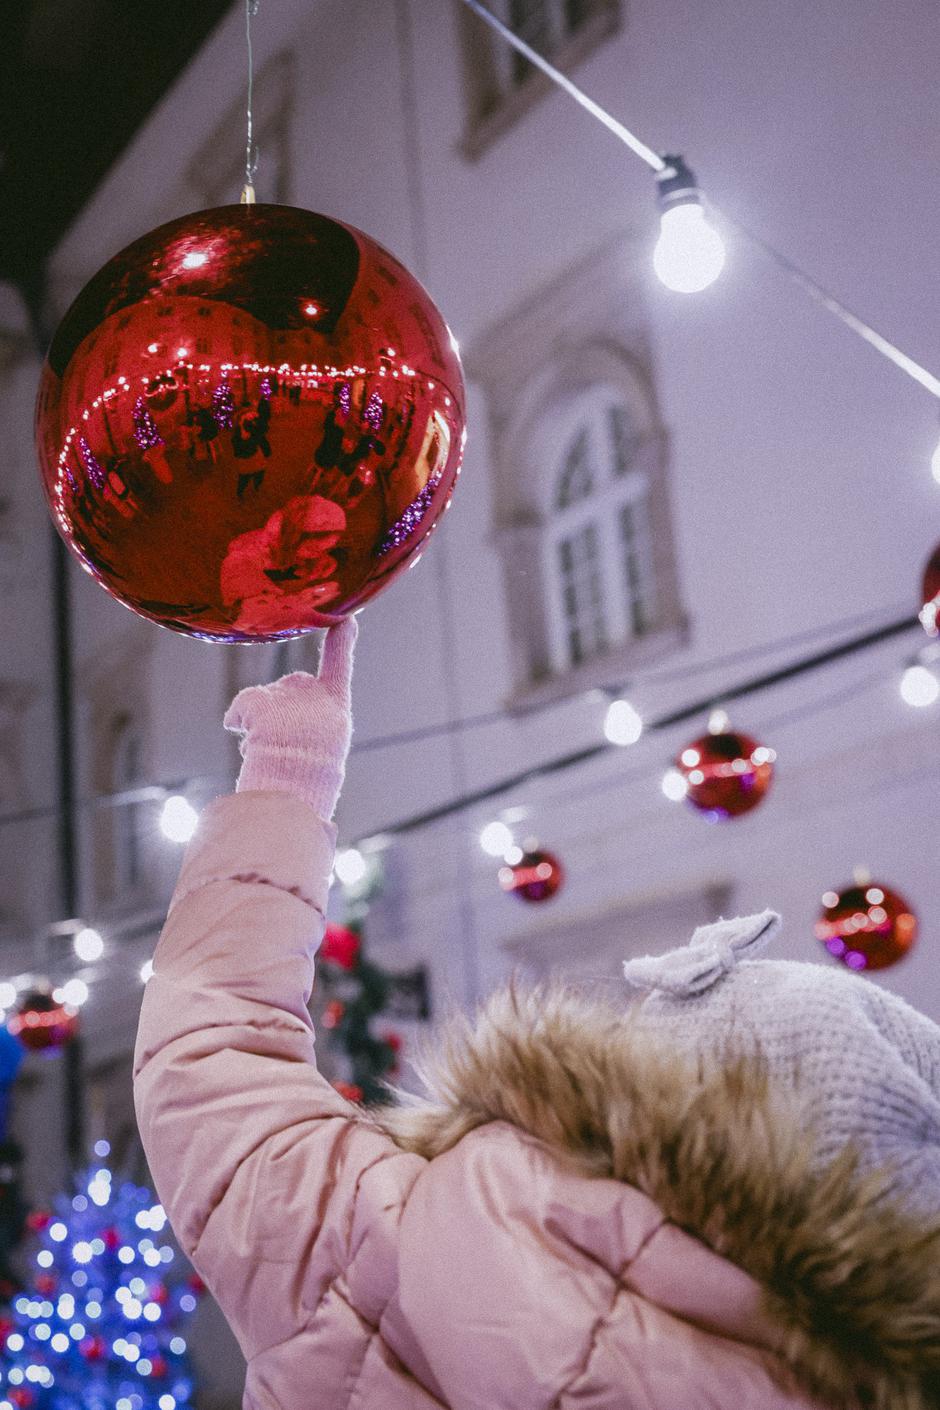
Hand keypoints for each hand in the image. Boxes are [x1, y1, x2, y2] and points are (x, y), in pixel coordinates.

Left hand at [223, 616, 357, 818]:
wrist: (293, 791)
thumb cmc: (308, 783)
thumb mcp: (322, 753)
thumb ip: (311, 727)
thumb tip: (286, 732)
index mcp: (336, 709)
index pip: (340, 666)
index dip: (342, 641)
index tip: (346, 618)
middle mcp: (314, 694)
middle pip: (291, 686)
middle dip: (283, 707)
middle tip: (285, 742)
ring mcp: (287, 695)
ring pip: (263, 701)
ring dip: (260, 723)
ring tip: (269, 753)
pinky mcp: (261, 701)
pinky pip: (239, 709)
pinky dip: (236, 722)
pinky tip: (245, 742)